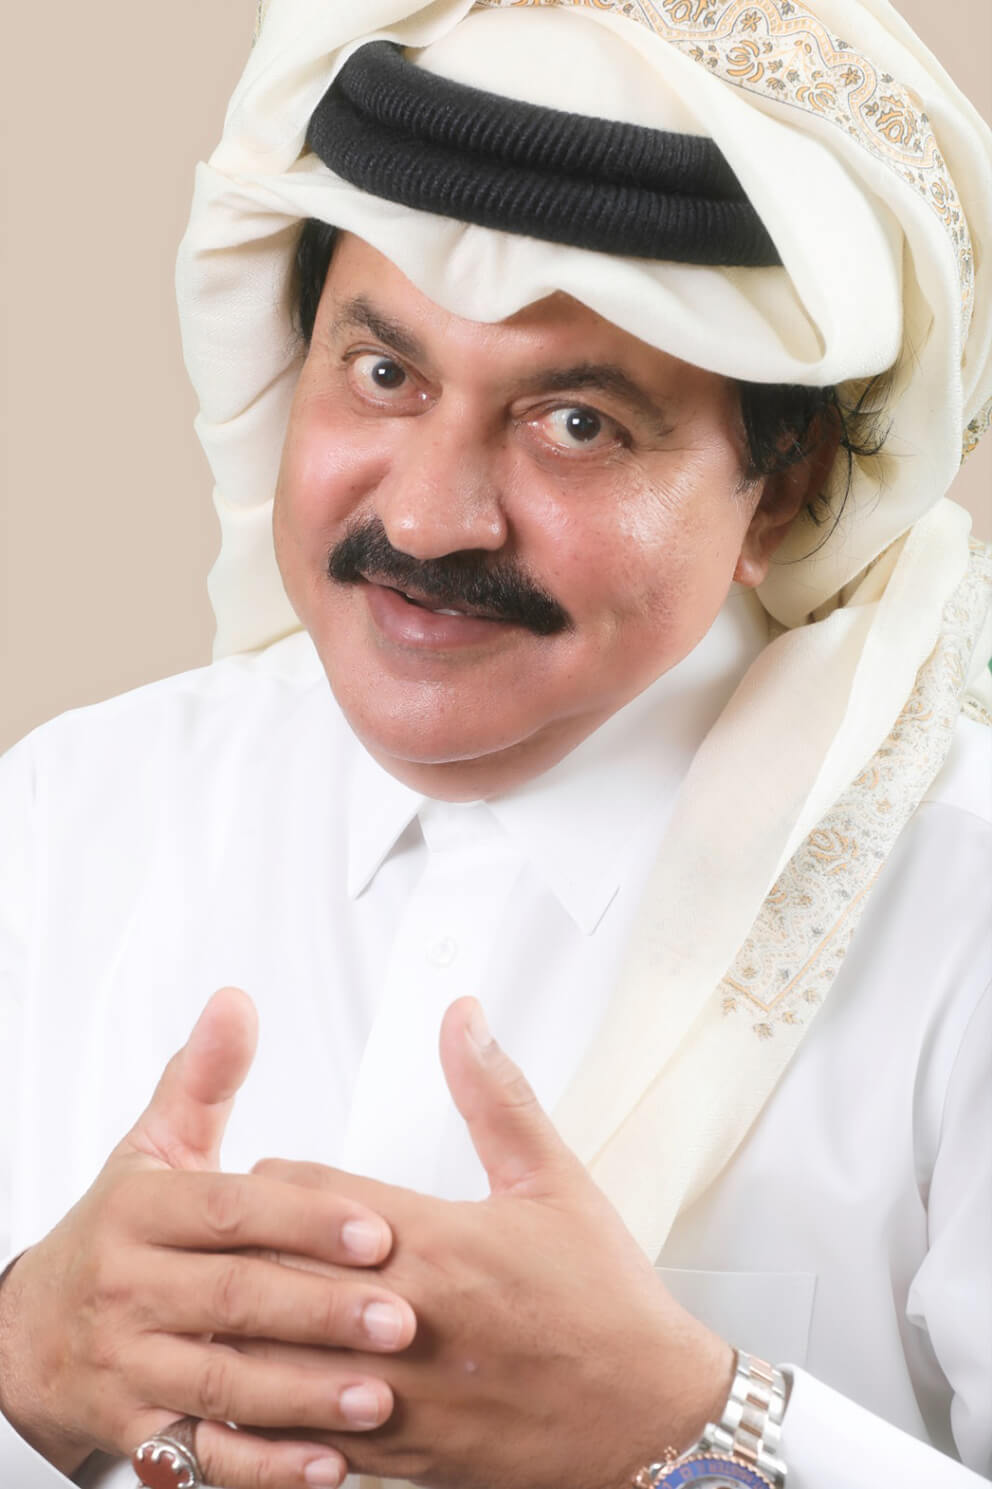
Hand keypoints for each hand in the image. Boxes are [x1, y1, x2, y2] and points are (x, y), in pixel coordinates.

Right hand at [0, 988, 415, 1488]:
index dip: (305, 1219)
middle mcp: (130, 1291)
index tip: (377, 1228)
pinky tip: (329, 1465)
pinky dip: (267, 1465)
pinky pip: (206, 1457)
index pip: (230, 1212)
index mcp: (142, 1214)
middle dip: (322, 1310)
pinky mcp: (140, 1433)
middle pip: (233, 1299)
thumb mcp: (152, 1150)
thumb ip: (204, 1079)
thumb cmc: (116, 1237)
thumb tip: (236, 1004)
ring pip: (224, 1383)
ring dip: (305, 1394)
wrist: (29, 1340)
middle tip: (402, 1319)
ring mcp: (132, 1368)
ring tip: (380, 1395)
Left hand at [253, 998, 733, 1488]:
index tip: (261, 1174)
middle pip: (273, 1275)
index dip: (273, 1179)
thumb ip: (495, 1095)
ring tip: (221, 1308)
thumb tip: (462, 1020)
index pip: (309, 1195)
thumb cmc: (605, 1302)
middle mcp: (405, 1320)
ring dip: (243, 1333)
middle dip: (241, 1251)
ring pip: (273, 1364)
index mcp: (436, 1244)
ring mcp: (398, 1396)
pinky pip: (301, 1439)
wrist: (649, 1421)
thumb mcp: (554, 1181)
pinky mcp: (399, 1455)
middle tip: (223, 1236)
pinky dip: (269, 1414)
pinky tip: (252, 1392)